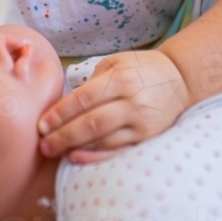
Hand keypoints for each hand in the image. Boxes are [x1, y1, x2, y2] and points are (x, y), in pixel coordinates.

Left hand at [38, 49, 190, 163]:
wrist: (179, 80)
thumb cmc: (141, 68)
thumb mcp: (116, 63)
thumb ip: (92, 82)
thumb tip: (66, 106)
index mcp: (121, 79)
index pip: (84, 99)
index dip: (60, 114)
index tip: (42, 124)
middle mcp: (132, 103)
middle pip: (91, 124)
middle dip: (63, 136)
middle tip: (43, 145)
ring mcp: (141, 124)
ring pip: (102, 140)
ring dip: (75, 148)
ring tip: (53, 151)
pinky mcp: (147, 139)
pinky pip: (117, 151)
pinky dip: (95, 156)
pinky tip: (77, 158)